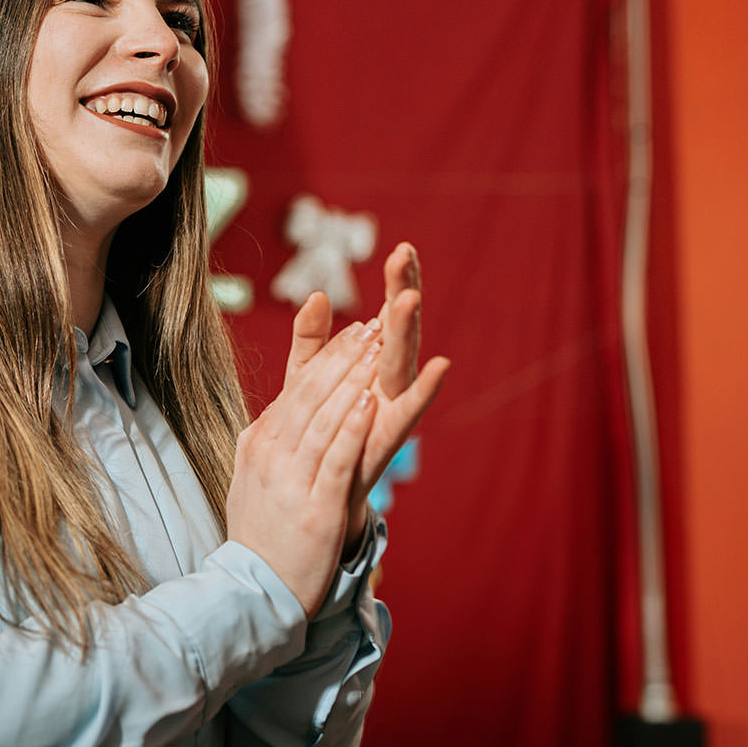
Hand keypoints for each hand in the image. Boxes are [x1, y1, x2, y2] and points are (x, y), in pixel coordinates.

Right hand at [226, 293, 384, 617]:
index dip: (330, 355)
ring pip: (324, 419)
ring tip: (379, 349)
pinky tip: (369, 402)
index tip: (357, 328)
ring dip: (352, 380)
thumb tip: (287, 400)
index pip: (296, 387)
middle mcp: (270, 456)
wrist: (252, 591)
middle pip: (311, 394)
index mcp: (258, 443)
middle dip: (345, 356)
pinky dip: (351, 428)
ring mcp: (290, 482)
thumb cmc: (262, 532)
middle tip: (375, 325)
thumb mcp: (257, 472)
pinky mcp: (315, 510)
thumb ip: (274, 432)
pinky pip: (334, 460)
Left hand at [302, 243, 447, 543]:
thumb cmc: (320, 437)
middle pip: (400, 331)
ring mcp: (390, 410)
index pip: (388, 316)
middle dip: (405, 293)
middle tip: (407, 256)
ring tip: (409, 296)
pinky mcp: (386, 440)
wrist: (318, 500)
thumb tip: (314, 295)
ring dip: (409, 330)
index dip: (397, 284)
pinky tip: (440, 365)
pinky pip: (409, 412)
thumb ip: (311, 341)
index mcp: (372, 366)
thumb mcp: (307, 383)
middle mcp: (388, 384)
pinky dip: (425, 390)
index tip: (403, 247)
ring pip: (403, 363)